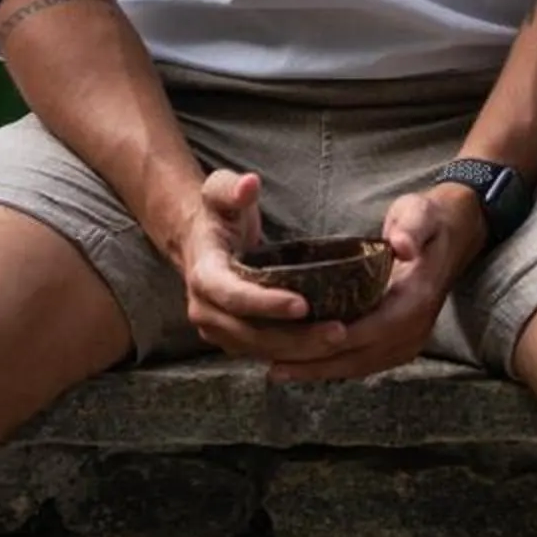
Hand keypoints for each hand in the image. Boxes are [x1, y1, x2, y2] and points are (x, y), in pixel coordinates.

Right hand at [175, 168, 335, 364]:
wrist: (198, 240)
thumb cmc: (217, 212)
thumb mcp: (220, 190)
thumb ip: (232, 187)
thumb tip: (250, 184)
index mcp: (203, 275)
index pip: (234, 296)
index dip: (266, 304)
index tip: (303, 304)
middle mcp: (204, 309)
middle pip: (250, 332)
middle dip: (293, 337)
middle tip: (338, 332)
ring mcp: (216, 328)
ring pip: (258, 348)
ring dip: (298, 350)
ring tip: (338, 340)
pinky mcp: (231, 337)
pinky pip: (262, 350)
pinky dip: (292, 352)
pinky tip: (324, 345)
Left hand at [260, 183, 484, 385]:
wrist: (454, 234)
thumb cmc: (428, 220)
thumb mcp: (419, 213)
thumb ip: (411, 228)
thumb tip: (402, 246)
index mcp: (416, 299)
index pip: (371, 330)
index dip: (334, 341)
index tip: (297, 347)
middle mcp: (415, 328)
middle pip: (360, 356)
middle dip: (317, 365)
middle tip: (273, 368)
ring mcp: (410, 339)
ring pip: (361, 365)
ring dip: (322, 371)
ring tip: (281, 371)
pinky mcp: (402, 342)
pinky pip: (366, 362)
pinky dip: (336, 366)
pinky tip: (308, 366)